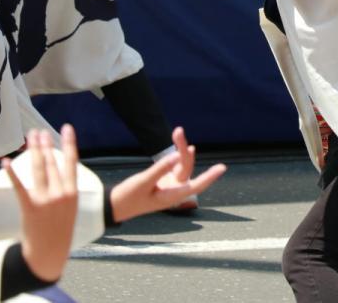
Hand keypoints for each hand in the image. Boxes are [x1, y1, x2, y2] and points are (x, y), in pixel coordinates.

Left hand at [3, 126, 79, 283]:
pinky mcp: (29, 206)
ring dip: (33, 151)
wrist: (50, 251)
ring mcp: (45, 199)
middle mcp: (60, 193)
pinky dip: (12, 173)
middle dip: (45, 144)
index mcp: (73, 192)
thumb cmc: (61, 229)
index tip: (67, 129)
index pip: (72, 162)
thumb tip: (57, 172)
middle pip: (52, 162)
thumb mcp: (71, 207)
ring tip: (30, 138)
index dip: (69, 143)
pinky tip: (7, 161)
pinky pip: (19, 186)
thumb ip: (65, 189)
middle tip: (40, 131)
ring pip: (38, 169)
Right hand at [109, 127, 225, 222]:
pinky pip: (177, 166)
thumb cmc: (128, 197)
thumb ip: (160, 168)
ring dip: (181, 150)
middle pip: (186, 168)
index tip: (222, 168)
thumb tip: (177, 155)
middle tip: (178, 131)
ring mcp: (171, 185)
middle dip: (184, 150)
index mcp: (171, 196)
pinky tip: (186, 147)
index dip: (209, 177)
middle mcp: (175, 191)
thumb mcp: (143, 182)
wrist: (115, 206)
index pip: (195, 185)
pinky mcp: (166, 181)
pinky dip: (179, 156)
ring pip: (182, 165)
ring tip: (178, 132)